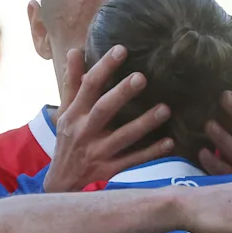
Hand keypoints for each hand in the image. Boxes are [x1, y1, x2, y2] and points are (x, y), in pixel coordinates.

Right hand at [41, 46, 173, 192]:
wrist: (61, 183)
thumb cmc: (68, 139)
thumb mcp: (65, 111)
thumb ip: (72, 82)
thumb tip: (75, 51)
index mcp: (74, 114)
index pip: (88, 86)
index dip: (104, 67)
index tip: (121, 50)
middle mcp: (85, 131)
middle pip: (104, 109)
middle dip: (122, 93)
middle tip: (142, 77)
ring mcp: (98, 152)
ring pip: (123, 137)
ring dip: (144, 123)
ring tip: (165, 109)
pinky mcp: (109, 169)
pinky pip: (133, 160)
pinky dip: (151, 152)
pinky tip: (170, 142)